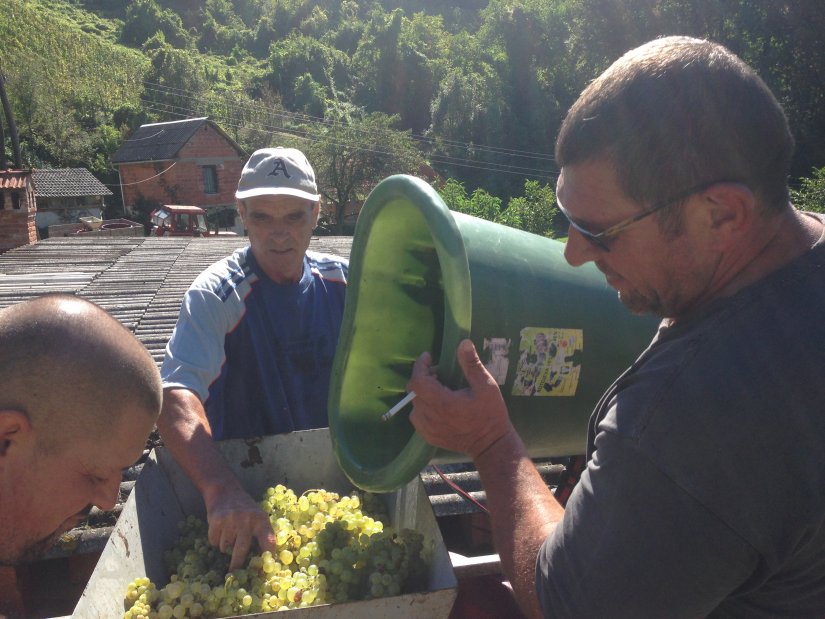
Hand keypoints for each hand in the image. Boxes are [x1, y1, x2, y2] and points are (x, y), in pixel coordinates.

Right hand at [205, 485, 275, 569]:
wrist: (225, 490)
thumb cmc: (245, 509)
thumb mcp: (258, 517)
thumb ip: (261, 534)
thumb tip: (265, 561)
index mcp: (261, 520)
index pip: (268, 541)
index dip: (267, 557)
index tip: (264, 572)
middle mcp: (247, 520)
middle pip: (241, 550)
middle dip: (237, 564)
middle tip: (234, 574)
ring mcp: (230, 520)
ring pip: (225, 548)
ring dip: (225, 547)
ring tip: (228, 535)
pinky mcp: (216, 521)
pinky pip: (214, 542)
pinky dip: (216, 540)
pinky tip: (220, 530)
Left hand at [407, 339, 513, 459]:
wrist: (491, 445)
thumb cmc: (490, 413)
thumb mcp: (486, 386)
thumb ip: (472, 364)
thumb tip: (463, 343)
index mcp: (442, 403)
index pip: (418, 381)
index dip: (420, 366)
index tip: (429, 357)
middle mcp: (430, 417)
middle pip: (414, 391)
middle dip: (423, 377)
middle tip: (438, 374)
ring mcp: (427, 429)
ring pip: (414, 404)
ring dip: (422, 394)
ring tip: (439, 390)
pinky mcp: (428, 437)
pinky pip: (417, 418)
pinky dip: (423, 408)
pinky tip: (438, 406)